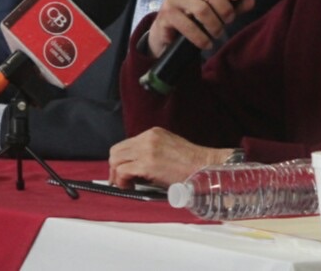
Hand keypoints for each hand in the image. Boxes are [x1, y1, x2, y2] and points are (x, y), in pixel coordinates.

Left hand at [108, 127, 231, 188]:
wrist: (205, 166)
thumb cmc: (191, 164)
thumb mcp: (168, 149)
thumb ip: (151, 152)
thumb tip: (136, 167)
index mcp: (153, 133)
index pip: (126, 144)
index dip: (121, 160)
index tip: (122, 172)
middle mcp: (148, 138)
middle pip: (116, 151)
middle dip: (115, 168)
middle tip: (120, 181)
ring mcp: (147, 150)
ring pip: (116, 160)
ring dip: (117, 175)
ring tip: (127, 185)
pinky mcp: (147, 164)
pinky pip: (123, 171)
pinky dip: (122, 181)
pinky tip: (131, 186)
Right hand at [147, 0, 255, 57]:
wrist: (169, 31)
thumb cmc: (196, 15)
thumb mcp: (217, 8)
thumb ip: (235, 4)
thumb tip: (250, 0)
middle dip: (224, 8)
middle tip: (229, 20)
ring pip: (201, 9)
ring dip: (214, 25)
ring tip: (218, 33)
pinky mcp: (166, 15)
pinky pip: (188, 26)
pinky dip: (201, 38)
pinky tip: (207, 43)